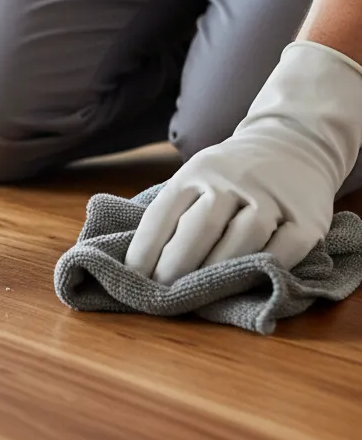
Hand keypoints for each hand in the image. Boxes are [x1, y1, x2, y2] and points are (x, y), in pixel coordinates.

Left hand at [126, 42, 361, 283]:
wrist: (293, 143)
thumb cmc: (230, 175)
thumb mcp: (196, 177)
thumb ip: (173, 212)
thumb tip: (137, 263)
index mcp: (195, 172)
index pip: (162, 214)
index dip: (143, 251)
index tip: (132, 279)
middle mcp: (231, 181)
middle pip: (199, 227)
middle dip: (175, 266)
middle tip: (162, 294)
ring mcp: (271, 198)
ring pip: (242, 238)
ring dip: (217, 272)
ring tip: (199, 296)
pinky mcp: (307, 218)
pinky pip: (285, 249)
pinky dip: (264, 270)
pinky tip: (245, 284)